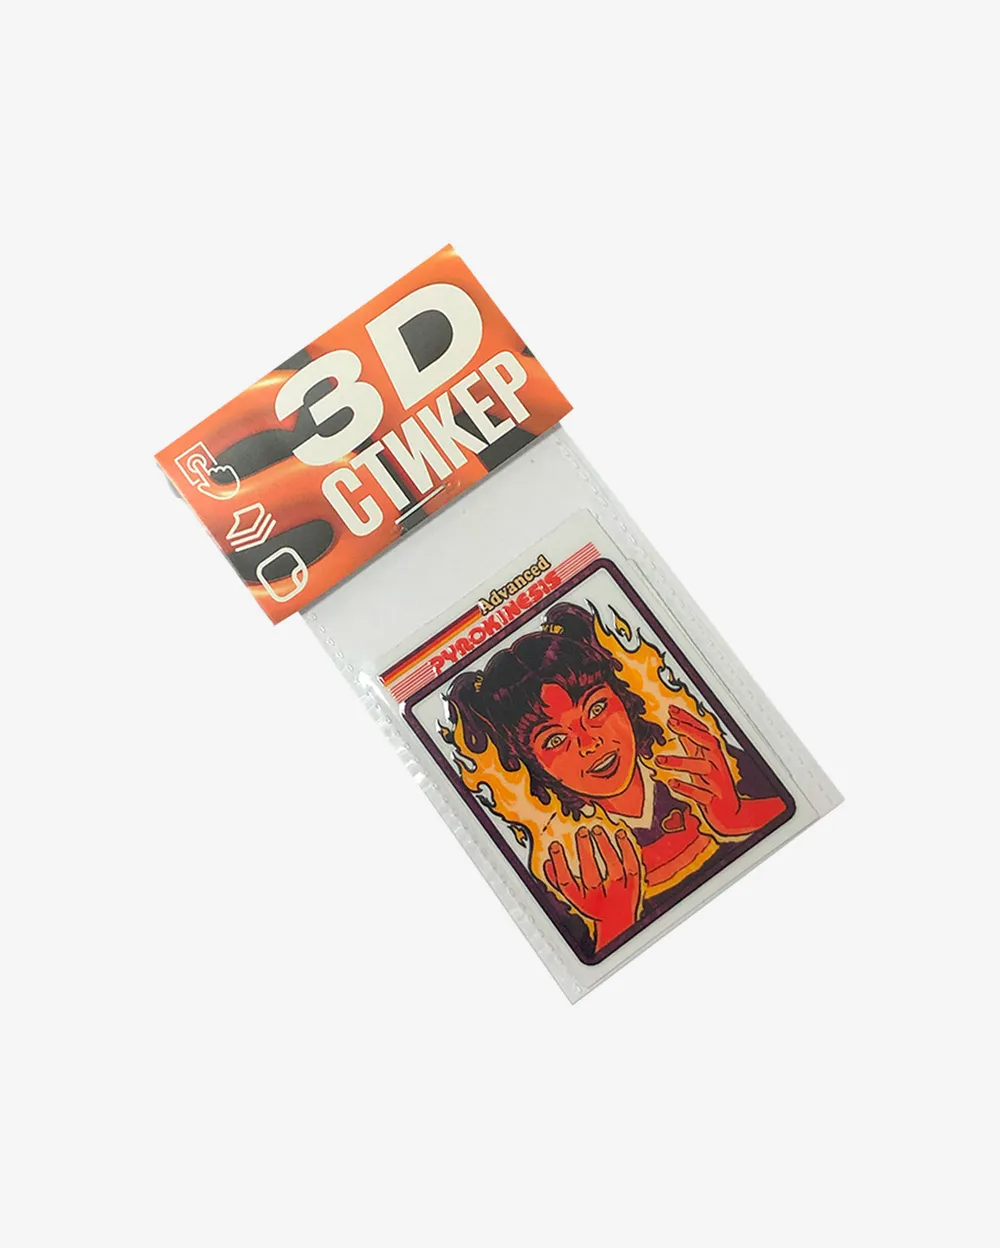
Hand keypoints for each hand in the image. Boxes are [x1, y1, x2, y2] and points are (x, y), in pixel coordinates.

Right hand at [543, 827, 640, 949]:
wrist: (617, 921)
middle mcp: (601, 900)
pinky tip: (620, 834)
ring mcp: (619, 893)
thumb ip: (558, 880)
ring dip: (605, 847)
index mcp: (582, 902)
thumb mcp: (573, 896)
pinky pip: (632, 866)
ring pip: (614, 870)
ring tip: (597, 830)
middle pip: (591, 877)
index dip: (559, 864)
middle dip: (585, 853)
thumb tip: (547, 863)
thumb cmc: (593, 904)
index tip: (554, 845)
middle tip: (581, 831)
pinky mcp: (634, 886)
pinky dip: (627, 849)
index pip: (567, 884)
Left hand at [656, 705, 785, 836]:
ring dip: (681, 761)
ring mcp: (716, 783)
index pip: (703, 732)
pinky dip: (687, 788)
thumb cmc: (714, 786)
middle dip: (691, 731)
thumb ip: (692, 744)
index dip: (688, 720)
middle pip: (708, 743)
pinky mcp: (714, 801)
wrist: (731, 815)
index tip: (672, 710)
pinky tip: (672, 783)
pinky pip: (701, 794)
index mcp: (713, 755)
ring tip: (659, 760)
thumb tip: (677, 724)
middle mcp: (717, 765)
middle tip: (671, 723)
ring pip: (703, 767)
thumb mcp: (702, 761)